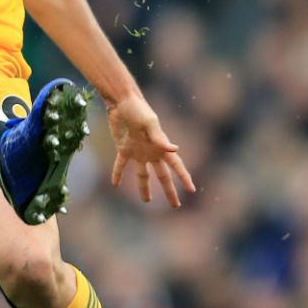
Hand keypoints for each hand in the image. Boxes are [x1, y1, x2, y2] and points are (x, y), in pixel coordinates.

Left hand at [106, 93, 194, 207]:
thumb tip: (175, 149)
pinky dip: (118, 173)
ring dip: (144, 187)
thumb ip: (160, 138)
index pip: (176, 165)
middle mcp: (152, 152)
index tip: (192, 190)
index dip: (184, 177)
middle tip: (176, 205)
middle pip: (162, 176)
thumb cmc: (138, 110)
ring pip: (143, 174)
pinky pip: (120, 165)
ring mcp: (138, 151)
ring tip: (146, 201)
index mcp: (161, 147)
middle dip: (169, 191)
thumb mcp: (150, 123)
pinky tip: (115, 183)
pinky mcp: (124, 148)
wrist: (121, 102)